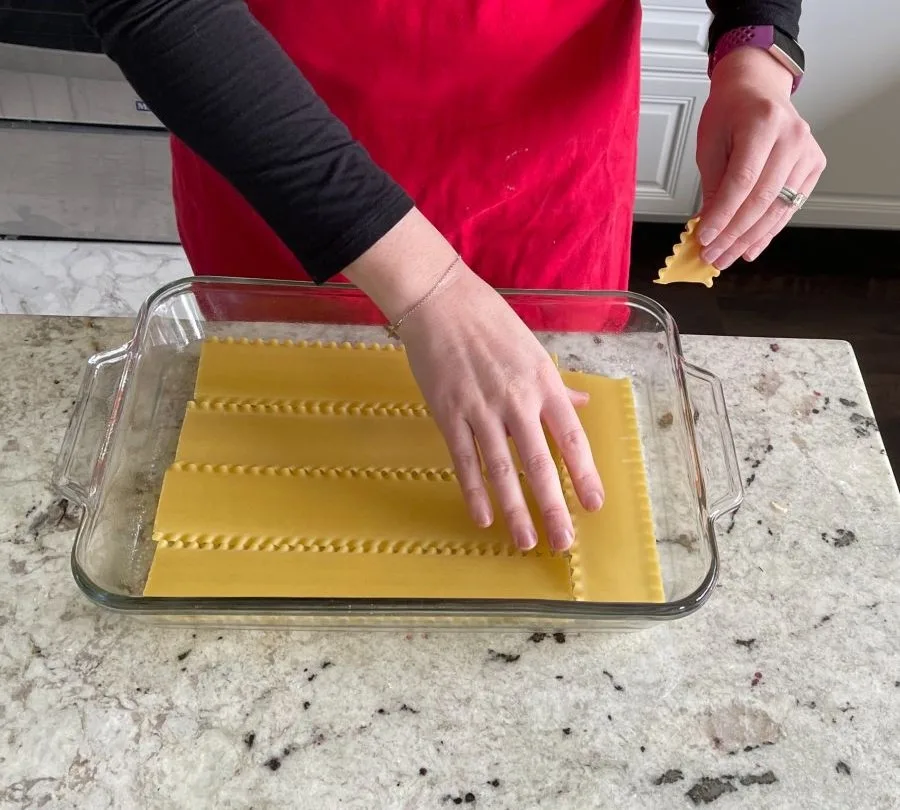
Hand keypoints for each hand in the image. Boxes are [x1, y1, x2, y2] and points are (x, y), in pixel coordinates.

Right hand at [344, 210, 603, 551]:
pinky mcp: (448, 413)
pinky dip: (473, 491)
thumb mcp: (533, 348)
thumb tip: (580, 406)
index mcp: (542, 382)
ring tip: (525, 540)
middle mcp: (516, 400)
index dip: (584, 473)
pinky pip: (464, 460)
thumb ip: (556, 384)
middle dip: (553, 505)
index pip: (570, 437)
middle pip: (540, 463)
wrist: (440, 301)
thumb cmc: (489, 320)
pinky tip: (483, 518)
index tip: (594, 504)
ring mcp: (480, 409)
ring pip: (502, 469)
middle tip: (563, 541)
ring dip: (514, 509)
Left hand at [696, 47, 825, 268]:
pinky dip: (768, 231)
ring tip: (726, 257)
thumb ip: (713, 184)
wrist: (757, 88)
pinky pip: (790, 207)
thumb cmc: (730, 111)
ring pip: (778, 209)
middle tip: (712, 256)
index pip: (742, 181)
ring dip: (749, 240)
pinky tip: (750, 248)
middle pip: (762, 199)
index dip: (723, 215)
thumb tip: (709, 226)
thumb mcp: (710, 143)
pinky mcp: (814, 166)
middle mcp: (792, 137)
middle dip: (733, 234)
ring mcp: (808, 152)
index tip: (705, 238)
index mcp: (763, 123)